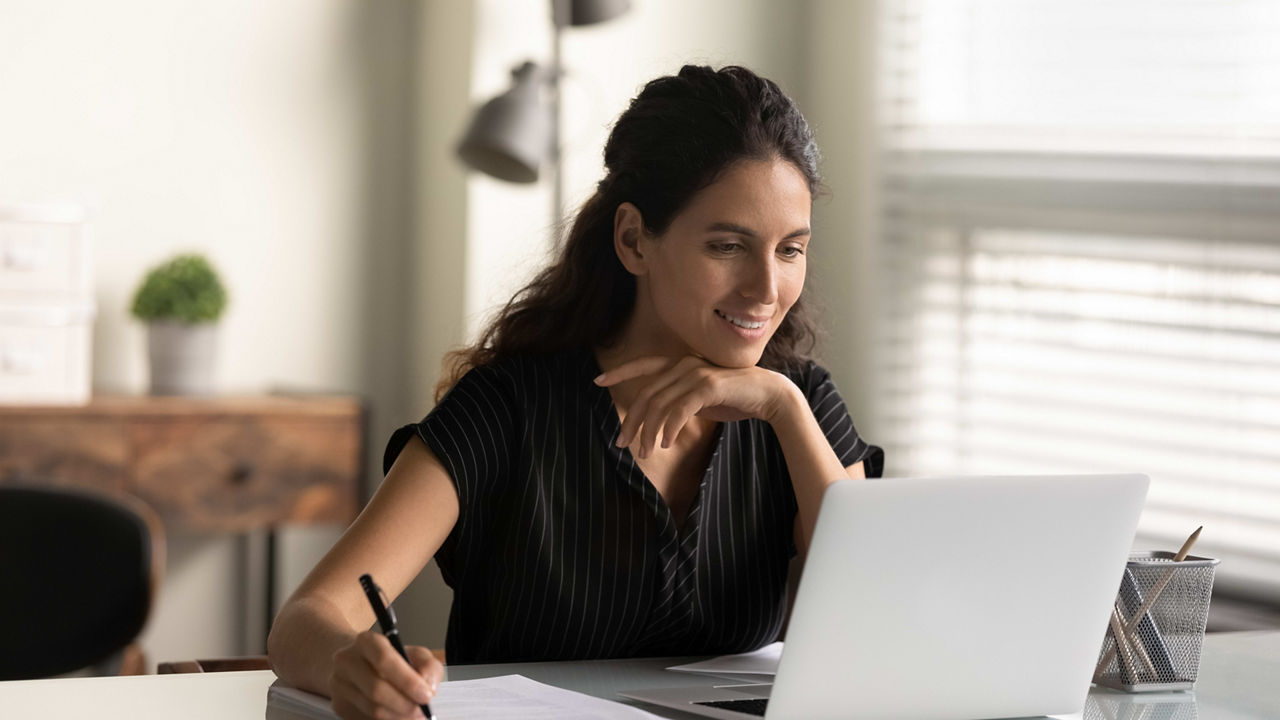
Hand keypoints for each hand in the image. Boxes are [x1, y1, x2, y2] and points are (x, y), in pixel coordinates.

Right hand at [329, 630, 443, 719]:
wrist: (358, 665)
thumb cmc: (391, 660)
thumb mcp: (414, 653)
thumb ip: (428, 665)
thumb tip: (428, 687)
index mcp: (366, 641)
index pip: (384, 660)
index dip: (408, 680)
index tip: (426, 695)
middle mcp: (347, 661)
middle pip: (376, 689)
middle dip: (405, 704)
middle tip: (422, 711)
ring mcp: (339, 685)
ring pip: (371, 708)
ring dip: (397, 716)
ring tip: (413, 715)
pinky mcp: (339, 705)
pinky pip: (366, 718)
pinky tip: (397, 716)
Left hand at [595, 355, 799, 458]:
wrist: (768, 395)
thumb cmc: (733, 398)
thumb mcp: (700, 398)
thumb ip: (678, 401)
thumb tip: (657, 419)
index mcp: (681, 364)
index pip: (644, 365)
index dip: (621, 372)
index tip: (598, 382)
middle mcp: (685, 364)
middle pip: (647, 394)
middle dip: (632, 421)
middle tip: (622, 444)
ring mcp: (697, 372)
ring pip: (660, 404)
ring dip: (648, 432)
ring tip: (644, 452)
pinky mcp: (709, 385)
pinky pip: (679, 409)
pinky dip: (669, 428)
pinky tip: (665, 443)